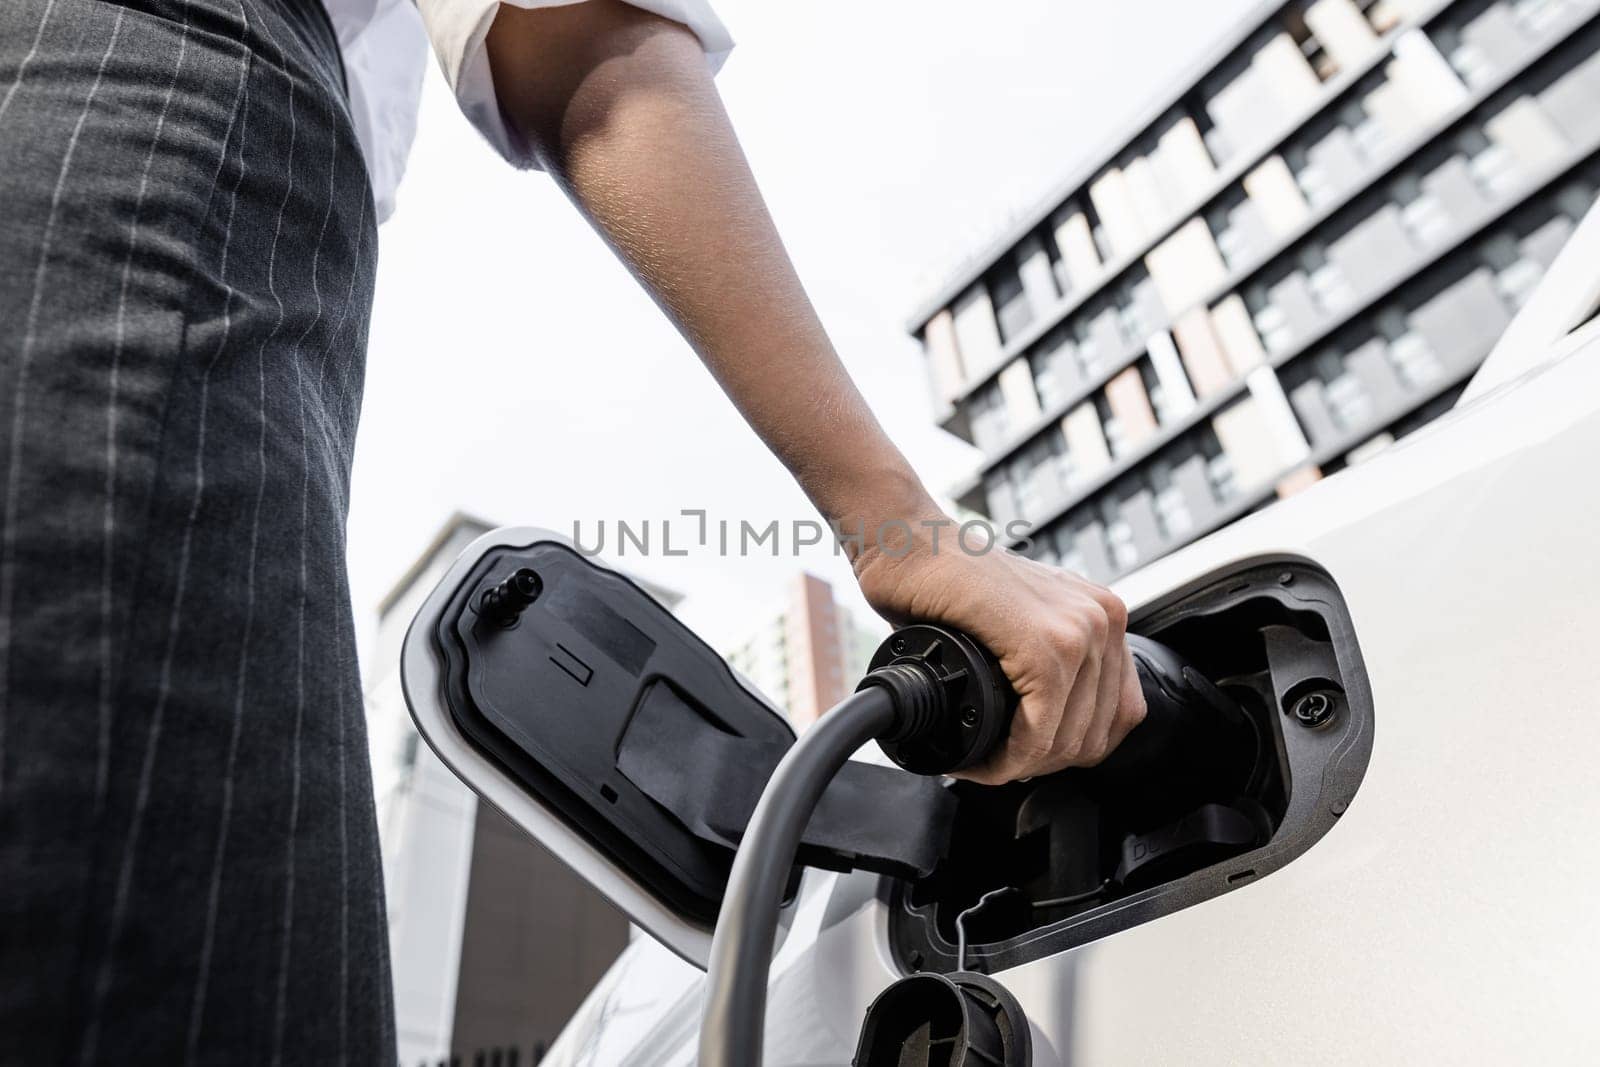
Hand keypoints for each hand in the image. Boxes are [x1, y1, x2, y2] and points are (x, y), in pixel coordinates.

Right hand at [852, 513, 1145, 784]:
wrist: (906, 542)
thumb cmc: (944, 582)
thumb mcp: (1015, 622)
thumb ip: (1042, 662)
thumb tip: (1044, 730)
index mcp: (1102, 615)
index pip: (1115, 717)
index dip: (1064, 752)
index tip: (1020, 757)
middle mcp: (1103, 618)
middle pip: (1094, 735)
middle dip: (1039, 764)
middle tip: (992, 764)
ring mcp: (1080, 629)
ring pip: (1067, 741)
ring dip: (1018, 765)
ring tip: (978, 761)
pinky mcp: (1046, 645)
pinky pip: (1039, 731)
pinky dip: (1006, 758)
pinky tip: (975, 756)